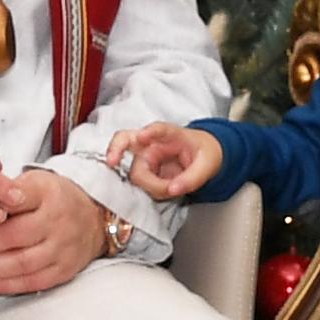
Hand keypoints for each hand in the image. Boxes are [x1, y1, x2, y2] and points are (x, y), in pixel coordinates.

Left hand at [0, 165, 113, 296]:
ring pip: (20, 263)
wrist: (94, 218)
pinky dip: (3, 285)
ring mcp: (63, 248)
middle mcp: (58, 220)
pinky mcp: (64, 270)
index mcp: (47, 192)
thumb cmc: (53, 199)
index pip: (12, 200)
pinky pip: (31, 282)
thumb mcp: (32, 182)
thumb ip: (2, 192)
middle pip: (12, 236)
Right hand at [105, 121, 221, 201]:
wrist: (202, 157)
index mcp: (171, 134)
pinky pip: (138, 182)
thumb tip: (172, 190)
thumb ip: (192, 179)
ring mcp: (144, 156)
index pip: (159, 129)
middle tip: (112, 163)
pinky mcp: (142, 170)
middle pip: (127, 143)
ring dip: (150, 185)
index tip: (142, 137)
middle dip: (134, 165)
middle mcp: (152, 142)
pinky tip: (164, 190)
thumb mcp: (207, 166)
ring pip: (134, 171)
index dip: (149, 132)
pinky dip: (150, 190)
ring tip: (173, 190)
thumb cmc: (204, 154)